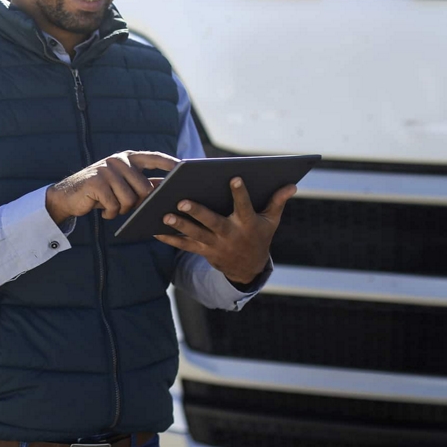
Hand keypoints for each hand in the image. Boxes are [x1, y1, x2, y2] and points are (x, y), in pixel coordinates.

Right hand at [45, 151, 179, 222]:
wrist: (69, 196)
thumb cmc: (101, 191)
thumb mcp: (122, 184)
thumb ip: (142, 183)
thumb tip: (168, 190)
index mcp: (128, 158)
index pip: (154, 158)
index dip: (170, 164)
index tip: (185, 168)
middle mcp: (119, 160)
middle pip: (144, 188)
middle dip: (138, 203)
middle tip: (125, 207)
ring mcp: (107, 170)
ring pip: (130, 199)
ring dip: (122, 209)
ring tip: (112, 207)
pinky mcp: (96, 182)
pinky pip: (114, 205)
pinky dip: (110, 213)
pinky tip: (103, 210)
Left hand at [154, 178, 297, 283]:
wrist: (248, 268)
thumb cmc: (259, 236)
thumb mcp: (271, 221)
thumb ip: (277, 201)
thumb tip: (292, 185)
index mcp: (247, 224)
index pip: (244, 206)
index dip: (240, 193)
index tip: (234, 177)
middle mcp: (230, 234)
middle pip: (212, 222)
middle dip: (197, 212)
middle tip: (182, 200)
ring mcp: (215, 245)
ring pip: (195, 234)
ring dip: (179, 225)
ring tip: (164, 214)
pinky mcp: (204, 251)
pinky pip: (184, 245)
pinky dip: (169, 239)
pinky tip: (154, 230)